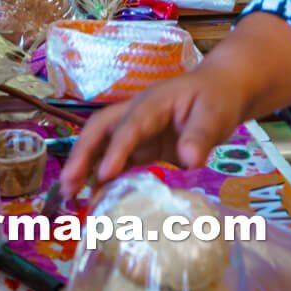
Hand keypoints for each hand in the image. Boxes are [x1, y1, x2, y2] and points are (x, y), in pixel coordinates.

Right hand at [60, 69, 246, 195]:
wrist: (221, 90)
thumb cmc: (215, 98)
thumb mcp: (214, 114)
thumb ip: (200, 136)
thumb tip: (190, 161)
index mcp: (152, 103)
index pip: (130, 126)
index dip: (116, 150)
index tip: (105, 175)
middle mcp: (137, 114)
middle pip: (100, 128)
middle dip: (82, 154)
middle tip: (69, 184)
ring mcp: (137, 131)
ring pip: (102, 144)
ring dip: (85, 166)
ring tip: (71, 197)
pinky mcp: (142, 147)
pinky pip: (118, 161)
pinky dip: (104, 178)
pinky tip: (98, 200)